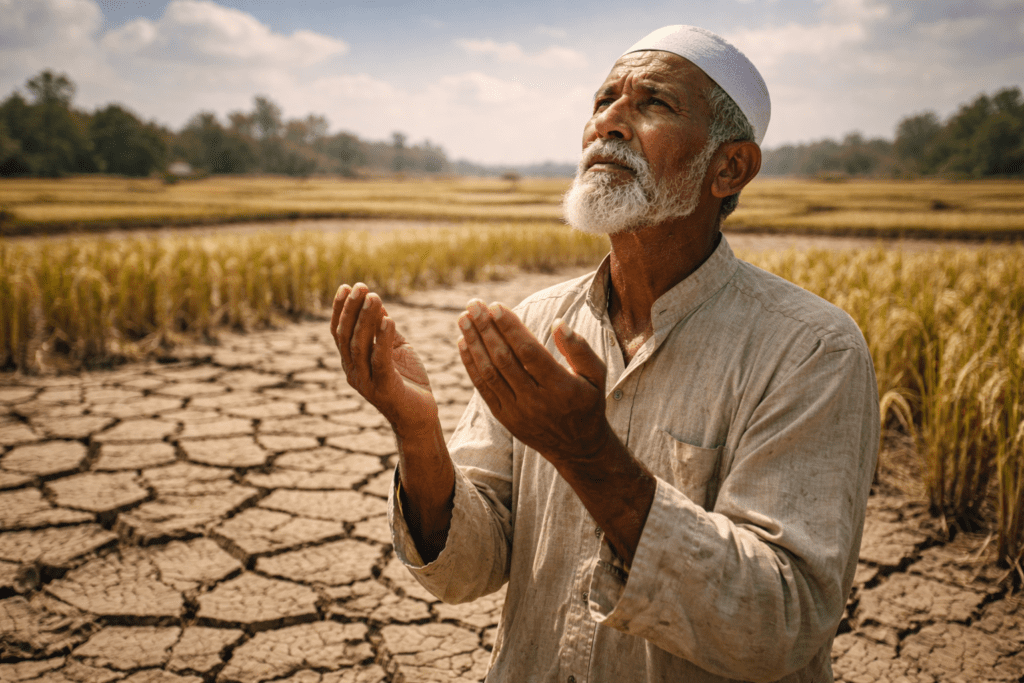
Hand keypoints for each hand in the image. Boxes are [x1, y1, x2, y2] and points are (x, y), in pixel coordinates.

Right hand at [330, 283, 437, 437]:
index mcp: (352, 362)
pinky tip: (388, 320)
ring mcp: (366, 381)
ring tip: (374, 297)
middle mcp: (353, 372)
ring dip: (366, 319)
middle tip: (361, 287)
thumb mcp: (395, 349)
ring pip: (359, 345)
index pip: (339, 332)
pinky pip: (380, 360)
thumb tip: (376, 301)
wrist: (420, 416)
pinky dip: (382, 339)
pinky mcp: (384, 388)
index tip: (346, 286)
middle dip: (351, 309)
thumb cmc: (407, 381)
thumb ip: (384, 329)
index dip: (340, 309)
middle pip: (346, 336)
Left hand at [456, 299, 610, 464]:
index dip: (511, 328)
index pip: (530, 353)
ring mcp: (518, 411)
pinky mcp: (504, 418)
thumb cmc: (587, 403)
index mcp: (561, 387)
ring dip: (474, 344)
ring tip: (464, 319)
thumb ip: (579, 349)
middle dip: (486, 330)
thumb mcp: (596, 376)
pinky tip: (463, 343)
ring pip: (490, 373)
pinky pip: (483, 388)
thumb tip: (558, 324)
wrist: (576, 447)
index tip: (495, 306)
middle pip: (505, 360)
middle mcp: (537, 401)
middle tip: (474, 305)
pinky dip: (471, 365)